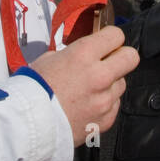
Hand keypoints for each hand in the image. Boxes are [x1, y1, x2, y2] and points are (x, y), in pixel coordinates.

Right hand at [31, 25, 137, 145]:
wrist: (28, 125)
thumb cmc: (33, 89)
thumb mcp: (49, 59)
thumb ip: (74, 54)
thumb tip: (87, 54)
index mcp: (84, 54)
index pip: (116, 35)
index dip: (110, 37)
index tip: (105, 42)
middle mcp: (100, 75)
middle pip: (131, 57)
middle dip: (121, 57)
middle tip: (108, 62)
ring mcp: (105, 100)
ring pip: (122, 84)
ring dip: (110, 84)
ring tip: (89, 90)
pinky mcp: (106, 120)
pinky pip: (114, 105)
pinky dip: (104, 104)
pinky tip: (87, 106)